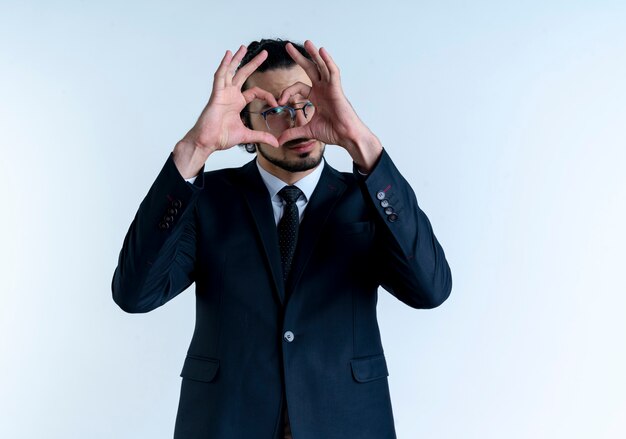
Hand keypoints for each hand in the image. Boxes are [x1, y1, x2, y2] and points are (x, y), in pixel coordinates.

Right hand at [174, 46, 278, 177]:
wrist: (207, 142)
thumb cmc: (221, 137)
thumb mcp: (246, 136)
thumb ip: (261, 137)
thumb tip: (276, 143)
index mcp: (237, 102)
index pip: (255, 92)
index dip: (267, 95)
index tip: (276, 103)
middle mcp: (230, 95)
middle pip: (243, 74)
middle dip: (254, 63)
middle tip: (265, 53)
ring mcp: (223, 93)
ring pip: (231, 71)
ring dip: (237, 59)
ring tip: (243, 47)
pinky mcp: (216, 94)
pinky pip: (220, 76)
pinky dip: (224, 65)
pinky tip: (228, 54)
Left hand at [277, 40, 381, 170]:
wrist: (346, 136)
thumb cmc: (332, 132)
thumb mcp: (307, 131)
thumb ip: (292, 132)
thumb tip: (278, 141)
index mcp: (316, 97)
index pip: (297, 87)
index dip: (286, 92)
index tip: (279, 101)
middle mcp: (322, 89)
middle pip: (309, 69)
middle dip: (299, 58)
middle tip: (287, 46)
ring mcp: (330, 88)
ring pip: (321, 66)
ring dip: (314, 54)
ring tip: (306, 42)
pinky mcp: (337, 89)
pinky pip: (333, 72)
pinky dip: (328, 61)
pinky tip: (322, 51)